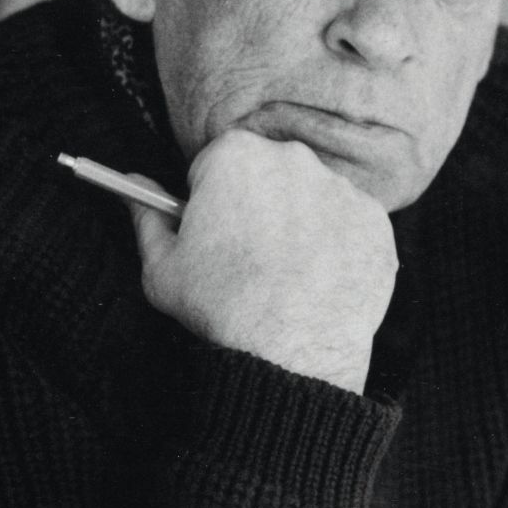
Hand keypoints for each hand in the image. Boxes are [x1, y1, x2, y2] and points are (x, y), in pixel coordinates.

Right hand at [127, 130, 396, 393]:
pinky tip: (318, 282)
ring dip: (298, 226)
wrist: (292, 354)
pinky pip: (349, 226)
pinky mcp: (375, 222)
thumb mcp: (162, 266)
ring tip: (285, 276)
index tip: (214, 237)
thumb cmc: (221, 307)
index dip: (209, 204)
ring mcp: (341, 188)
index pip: (214, 167)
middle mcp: (294, 158)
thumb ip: (145, 216)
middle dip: (256, 207)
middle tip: (248, 260)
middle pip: (266, 175)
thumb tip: (132, 185)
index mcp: (235, 154)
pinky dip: (336, 249)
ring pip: (310, 199)